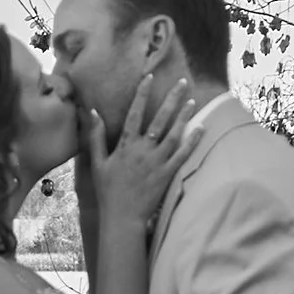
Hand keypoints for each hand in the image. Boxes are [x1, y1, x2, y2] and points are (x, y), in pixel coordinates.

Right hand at [86, 64, 195, 230]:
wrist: (122, 217)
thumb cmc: (108, 190)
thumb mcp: (98, 162)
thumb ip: (96, 136)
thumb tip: (92, 112)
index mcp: (125, 145)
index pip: (135, 113)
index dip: (142, 94)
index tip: (149, 77)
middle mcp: (143, 150)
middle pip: (160, 119)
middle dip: (171, 99)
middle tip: (182, 82)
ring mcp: (157, 162)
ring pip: (173, 134)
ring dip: (184, 116)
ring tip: (192, 100)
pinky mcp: (167, 174)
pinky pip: (182, 155)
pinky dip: (192, 142)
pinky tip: (201, 129)